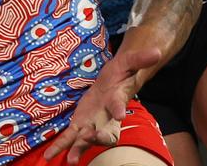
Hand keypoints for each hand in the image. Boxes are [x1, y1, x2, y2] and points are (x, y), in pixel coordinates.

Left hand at [43, 46, 161, 163]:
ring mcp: (93, 123)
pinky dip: (60, 147)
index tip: (119, 114)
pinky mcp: (80, 125)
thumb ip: (140, 59)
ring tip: (71, 160)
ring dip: (79, 148)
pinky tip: (49, 157)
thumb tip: (157, 51)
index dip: (119, 109)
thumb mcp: (129, 62)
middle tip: (92, 138)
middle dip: (100, 137)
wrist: (113, 82)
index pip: (119, 105)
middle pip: (107, 132)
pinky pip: (70, 138)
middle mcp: (107, 117)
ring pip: (87, 140)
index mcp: (117, 100)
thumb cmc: (122, 73)